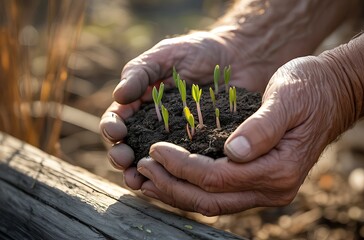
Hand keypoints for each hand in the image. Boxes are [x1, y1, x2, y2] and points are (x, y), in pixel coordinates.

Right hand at [99, 30, 280, 188]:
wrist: (240, 57)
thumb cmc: (199, 51)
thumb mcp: (166, 54)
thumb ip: (141, 71)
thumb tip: (118, 95)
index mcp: (141, 102)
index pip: (118, 119)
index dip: (112, 128)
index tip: (117, 132)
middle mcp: (156, 125)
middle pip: (130, 146)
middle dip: (122, 157)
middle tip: (125, 161)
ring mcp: (178, 139)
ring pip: (154, 162)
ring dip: (142, 173)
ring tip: (139, 180)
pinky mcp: (201, 148)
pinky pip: (186, 165)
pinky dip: (175, 175)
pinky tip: (171, 181)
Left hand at [136, 56, 357, 214]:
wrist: (335, 93)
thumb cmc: (310, 89)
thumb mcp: (287, 99)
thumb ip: (262, 127)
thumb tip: (232, 152)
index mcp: (278, 169)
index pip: (217, 178)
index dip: (182, 167)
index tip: (155, 149)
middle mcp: (273, 189)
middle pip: (211, 200)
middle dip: (172, 187)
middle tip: (141, 169)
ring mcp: (268, 190)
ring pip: (214, 205)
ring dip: (178, 193)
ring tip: (148, 179)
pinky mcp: (261, 183)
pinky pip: (221, 196)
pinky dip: (193, 190)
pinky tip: (173, 180)